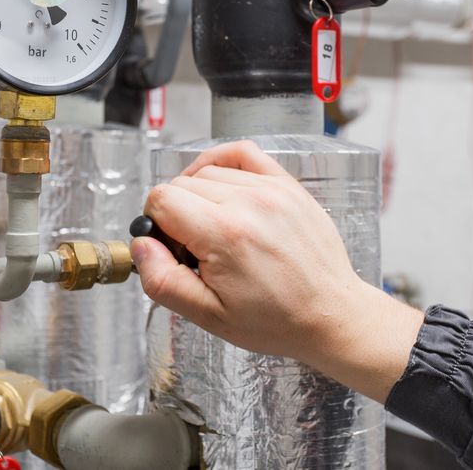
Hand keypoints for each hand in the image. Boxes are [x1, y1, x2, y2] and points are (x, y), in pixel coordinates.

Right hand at [130, 140, 423, 401]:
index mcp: (224, 234)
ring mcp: (271, 189)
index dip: (156, 226)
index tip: (172, 250)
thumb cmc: (275, 320)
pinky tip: (219, 184)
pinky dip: (222, 161)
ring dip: (199, 195)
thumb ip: (164, 281)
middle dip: (176, 214)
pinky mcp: (287, 185)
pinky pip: (242, 152)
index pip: (162, 200)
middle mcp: (248, 202)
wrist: (330, 314)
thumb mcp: (209, 316)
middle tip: (195, 249)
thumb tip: (141, 245)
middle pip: (181, 184)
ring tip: (214, 229)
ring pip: (207, 171)